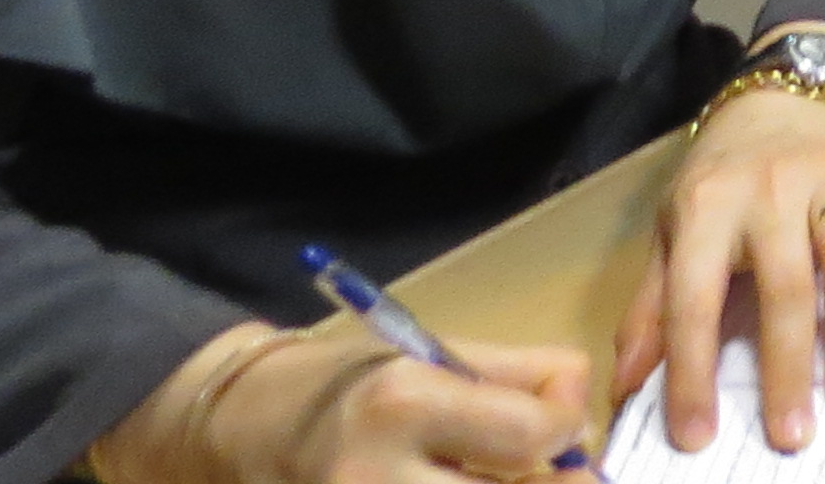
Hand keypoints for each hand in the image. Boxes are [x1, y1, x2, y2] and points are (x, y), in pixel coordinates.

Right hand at [109, 321, 588, 483]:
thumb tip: (582, 410)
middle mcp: (376, 476)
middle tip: (552, 470)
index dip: (567, 428)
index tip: (561, 420)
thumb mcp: (431, 354)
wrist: (243, 429)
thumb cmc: (349, 383)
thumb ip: (520, 375)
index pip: (530, 434)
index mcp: (403, 404)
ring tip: (503, 480)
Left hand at [619, 70, 824, 451]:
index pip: (693, 301)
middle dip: (788, 366)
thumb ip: (652, 306)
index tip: (699, 436)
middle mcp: (769, 188)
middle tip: (792, 433)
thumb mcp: (673, 230)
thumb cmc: (721, 177)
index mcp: (706, 207)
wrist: (783, 95)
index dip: (692, 373)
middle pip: (783, 285)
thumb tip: (626, 386)